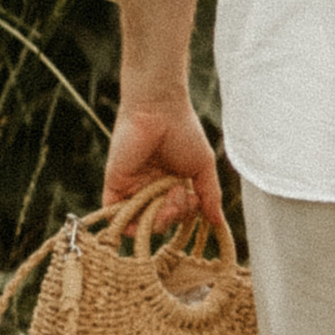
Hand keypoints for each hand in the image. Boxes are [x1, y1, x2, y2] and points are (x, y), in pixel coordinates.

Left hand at [104, 96, 225, 237]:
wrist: (159, 110)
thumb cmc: (184, 132)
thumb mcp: (203, 167)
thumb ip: (209, 196)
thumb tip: (219, 223)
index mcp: (171, 185)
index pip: (178, 215)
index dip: (186, 214)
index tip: (193, 196)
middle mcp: (151, 189)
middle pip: (160, 222)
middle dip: (173, 216)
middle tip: (178, 195)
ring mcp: (132, 188)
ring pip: (140, 223)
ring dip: (157, 221)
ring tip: (166, 203)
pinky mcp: (115, 185)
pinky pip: (116, 216)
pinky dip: (128, 224)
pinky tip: (145, 216)